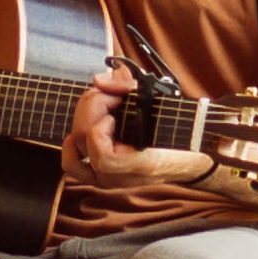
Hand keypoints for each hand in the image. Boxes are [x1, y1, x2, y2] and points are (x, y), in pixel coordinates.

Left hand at [60, 63, 211, 188]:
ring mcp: (106, 178)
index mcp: (140, 164)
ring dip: (86, 112)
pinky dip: (71, 145)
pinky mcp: (98, 175)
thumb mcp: (162, 104)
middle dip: (95, 103)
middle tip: (114, 91)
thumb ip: (130, 90)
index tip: (121, 104)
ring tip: (106, 102)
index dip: (102, 124)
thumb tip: (99, 80)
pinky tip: (80, 129)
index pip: (102, 154)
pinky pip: (73, 165)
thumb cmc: (179, 131)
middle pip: (83, 137)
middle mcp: (119, 176)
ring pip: (75, 144)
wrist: (187, 159)